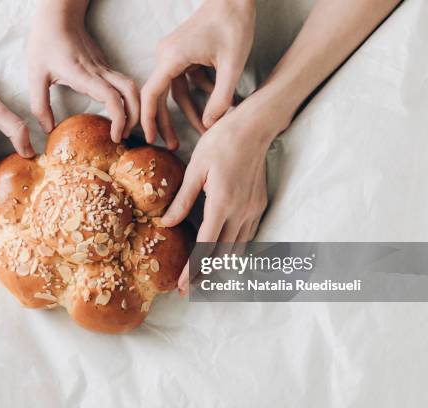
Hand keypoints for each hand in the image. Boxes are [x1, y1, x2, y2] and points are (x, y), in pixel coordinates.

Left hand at [28, 2, 138, 141]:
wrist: (58, 16)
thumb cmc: (45, 43)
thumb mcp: (35, 76)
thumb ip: (40, 105)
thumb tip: (47, 129)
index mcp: (84, 75)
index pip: (112, 97)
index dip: (119, 118)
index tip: (116, 136)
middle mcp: (99, 72)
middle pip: (131, 94)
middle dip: (134, 117)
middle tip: (124, 136)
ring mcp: (104, 68)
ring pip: (131, 87)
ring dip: (135, 107)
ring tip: (125, 127)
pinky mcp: (104, 66)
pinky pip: (124, 84)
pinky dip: (129, 100)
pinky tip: (120, 113)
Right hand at [141, 0, 254, 149]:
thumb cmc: (233, 25)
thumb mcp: (232, 66)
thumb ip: (220, 98)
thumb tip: (210, 125)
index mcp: (172, 58)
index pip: (152, 94)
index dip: (148, 119)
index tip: (149, 138)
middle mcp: (167, 56)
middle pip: (160, 97)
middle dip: (167, 122)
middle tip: (173, 146)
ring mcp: (174, 55)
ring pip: (177, 91)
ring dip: (191, 109)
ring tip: (206, 129)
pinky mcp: (183, 54)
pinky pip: (186, 81)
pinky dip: (200, 93)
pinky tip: (220, 104)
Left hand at [161, 89, 290, 292]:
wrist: (254, 127)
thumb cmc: (220, 142)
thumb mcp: (195, 169)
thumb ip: (182, 199)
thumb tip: (167, 223)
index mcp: (222, 203)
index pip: (206, 246)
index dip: (193, 269)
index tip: (182, 286)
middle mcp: (241, 212)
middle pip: (223, 254)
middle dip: (206, 275)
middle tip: (189, 290)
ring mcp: (254, 209)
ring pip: (238, 248)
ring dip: (221, 265)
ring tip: (205, 278)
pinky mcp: (260, 204)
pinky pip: (248, 236)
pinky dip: (235, 250)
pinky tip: (225, 254)